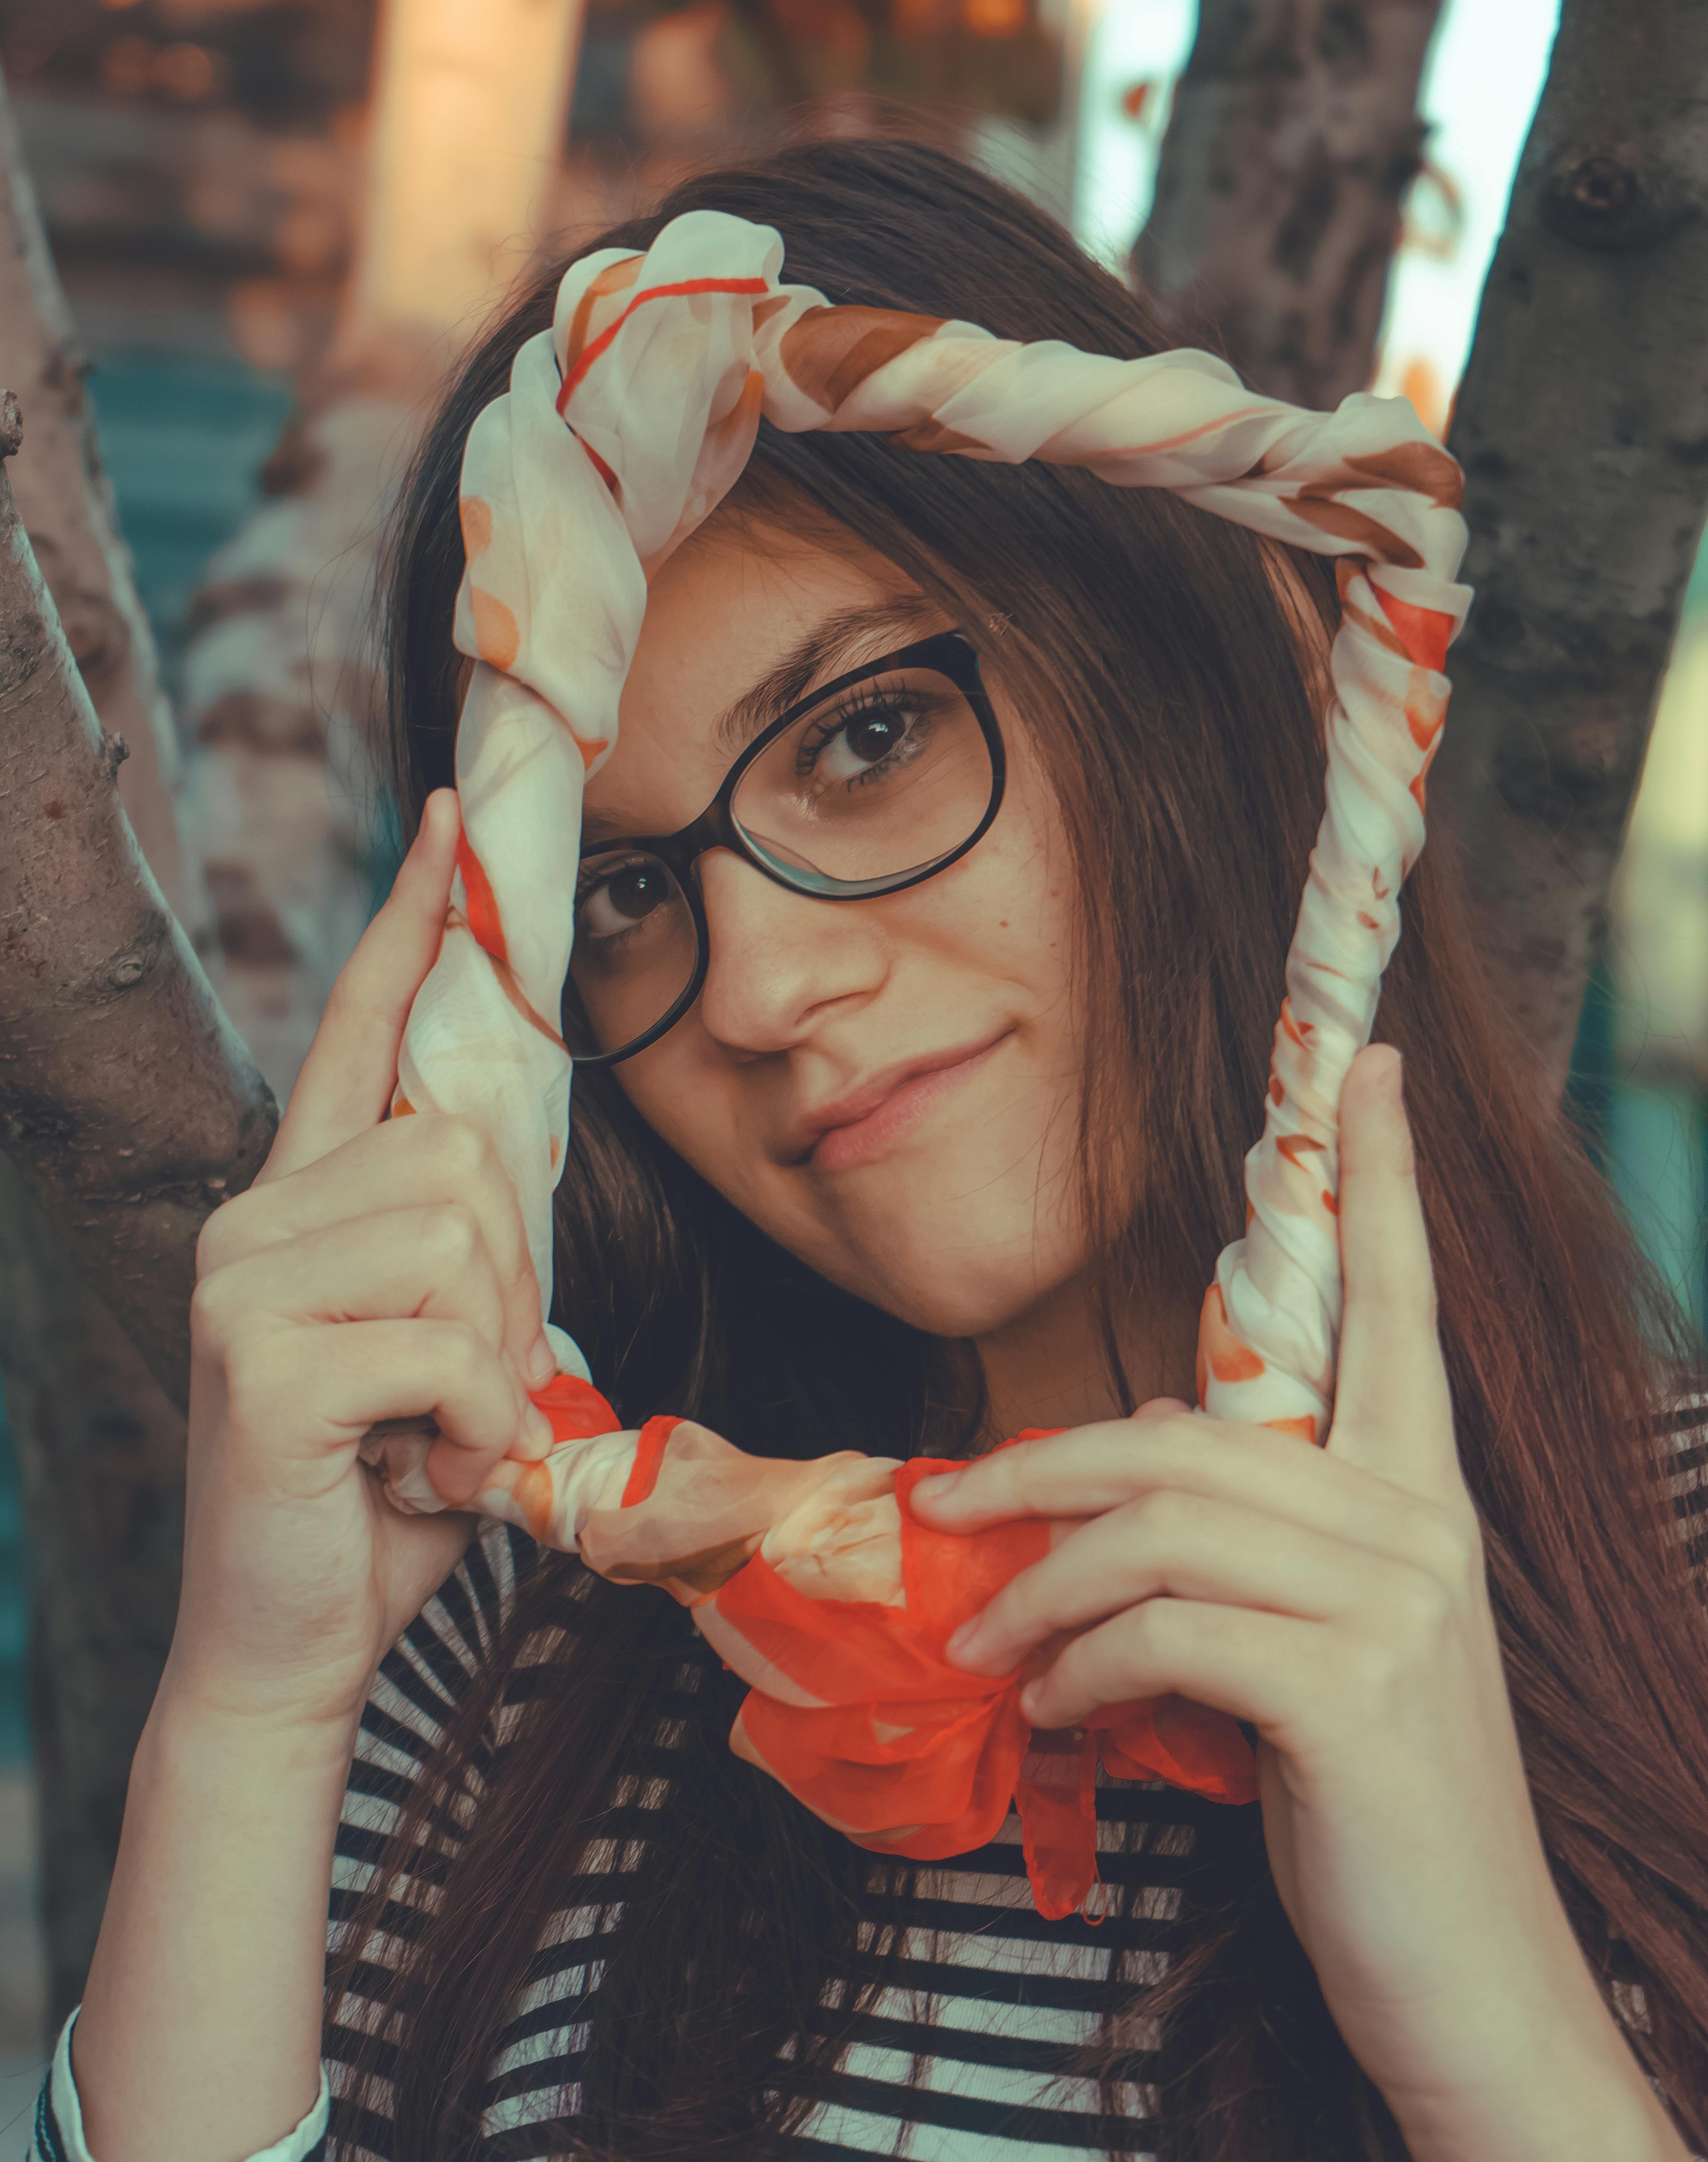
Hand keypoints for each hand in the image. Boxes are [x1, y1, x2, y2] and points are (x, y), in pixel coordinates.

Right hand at [168, 788, 554, 1739]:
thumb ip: (461, 1256)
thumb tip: (501, 1187)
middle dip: (506, 1287)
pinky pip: (444, 1344)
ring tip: (434, 1433)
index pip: (356, 1030)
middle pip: (462, 1162)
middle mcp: (255, 1220)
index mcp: (298, 1204)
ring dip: (489, 1361)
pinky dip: (471, 1425)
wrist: (295, 1643)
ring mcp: (243, 1283)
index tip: (440, 814)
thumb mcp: (441, 1351)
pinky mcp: (259, 1360)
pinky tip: (419, 1472)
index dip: (403, 923)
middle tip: (458, 1390)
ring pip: (459, 1243)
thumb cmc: (381, 1494)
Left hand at [912, 1047, 1683, 2161]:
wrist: (1462, 1973)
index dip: (1383, 1180)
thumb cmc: (1371, 1801)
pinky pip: (1165, 1631)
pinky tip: (1061, 1708)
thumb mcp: (1314, 1645)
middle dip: (1046, 1461)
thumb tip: (1121, 1475)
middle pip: (1191, 1432)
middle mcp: (1420, 1526)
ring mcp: (1394, 1608)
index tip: (1373, 1060)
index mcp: (1420, 1495)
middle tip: (947, 1506)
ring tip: (985, 1639)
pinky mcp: (1350, 1694)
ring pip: (1159, 1526)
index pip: (1403, 1304)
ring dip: (1039, 1585)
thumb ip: (1249, 1546)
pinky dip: (1083, 1666)